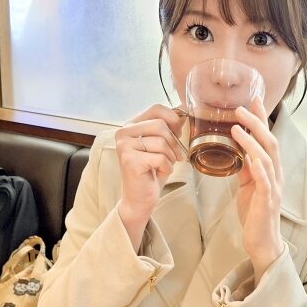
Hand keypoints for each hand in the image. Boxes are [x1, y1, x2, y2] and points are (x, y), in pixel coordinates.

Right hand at [115, 105, 184, 247]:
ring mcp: (124, 147)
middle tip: (177, 155)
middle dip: (174, 142)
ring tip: (165, 165)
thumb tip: (183, 113)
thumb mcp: (162, 146)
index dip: (173, 119)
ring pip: (161, 142)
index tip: (178, 133)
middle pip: (160, 125)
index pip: (156, 109)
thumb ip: (169, 129)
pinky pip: (160, 158)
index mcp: (131, 125)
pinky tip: (159, 172)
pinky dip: (167, 166)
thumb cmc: (151, 171)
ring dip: (171, 156)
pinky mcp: (130, 161)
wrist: (139, 198)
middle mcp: (123, 133)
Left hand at [231, 97, 283, 284]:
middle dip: (256, 123)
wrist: (261, 242)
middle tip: (240, 107)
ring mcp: (273, 188)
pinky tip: (250, 158)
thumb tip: (236, 148)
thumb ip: (245, 166)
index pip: (267, 139)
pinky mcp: (267, 203)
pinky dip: (258, 169)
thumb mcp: (247, 184)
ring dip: (252, 141)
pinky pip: (265, 183)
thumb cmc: (254, 212)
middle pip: (270, 143)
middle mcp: (276, 175)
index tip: (253, 99)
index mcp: (271, 169)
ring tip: (236, 127)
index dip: (261, 119)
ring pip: (267, 159)